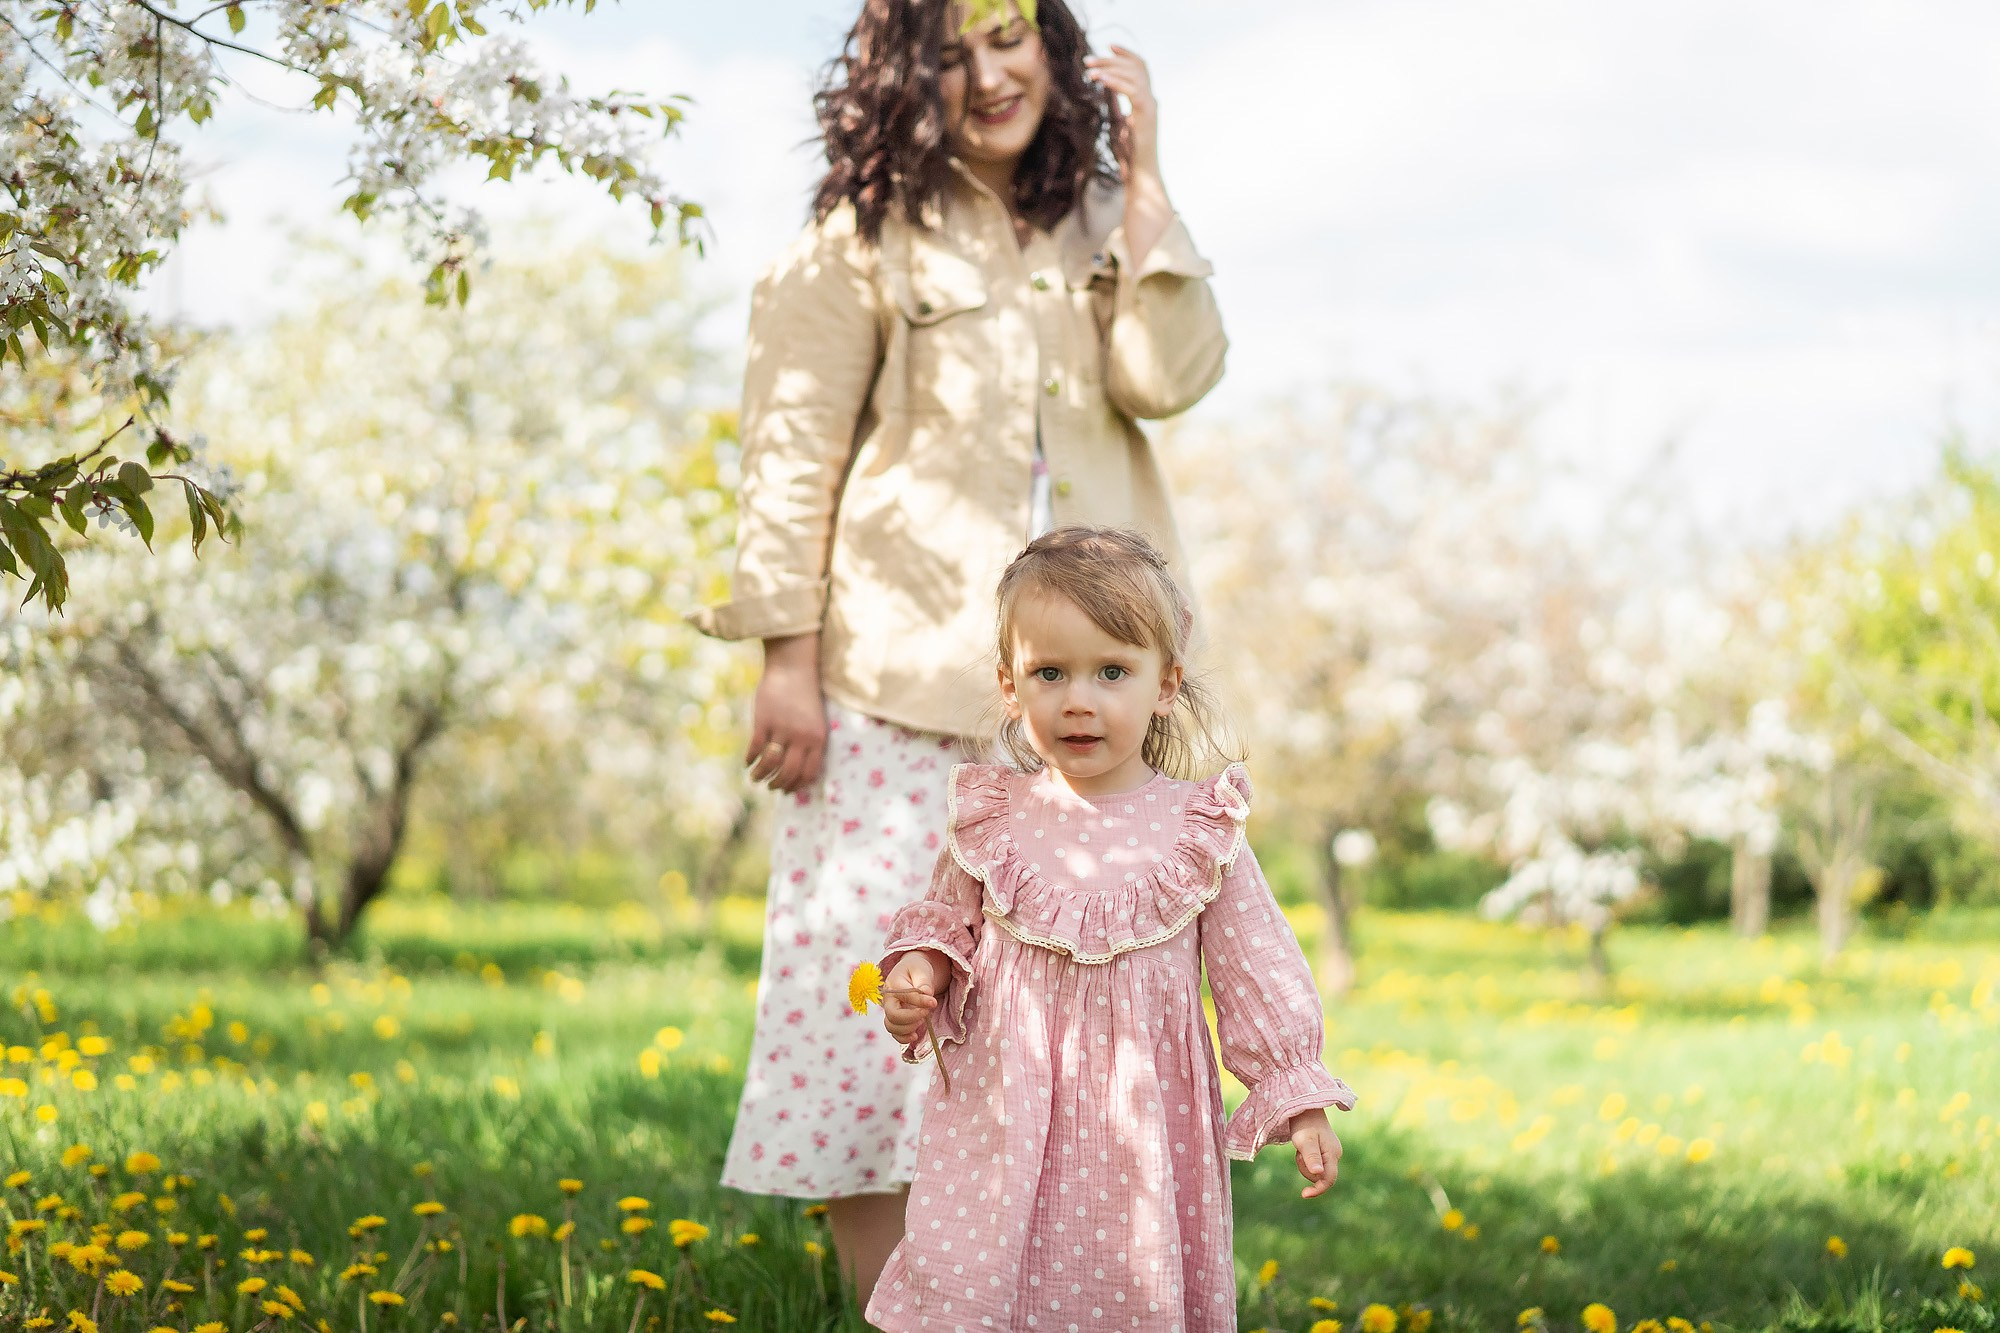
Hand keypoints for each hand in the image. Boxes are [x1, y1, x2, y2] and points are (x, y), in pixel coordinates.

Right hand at [746, 633, 825, 793]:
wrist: (793, 668)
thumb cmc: (805, 696)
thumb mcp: (815, 721)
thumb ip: (810, 743)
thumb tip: (797, 769)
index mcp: (818, 738)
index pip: (809, 773)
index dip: (797, 785)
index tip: (788, 790)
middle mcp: (802, 737)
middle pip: (788, 772)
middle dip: (778, 784)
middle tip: (770, 787)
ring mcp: (782, 729)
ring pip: (770, 763)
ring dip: (761, 775)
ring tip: (755, 778)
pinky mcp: (764, 721)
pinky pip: (755, 748)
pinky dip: (750, 759)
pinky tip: (747, 762)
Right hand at [881, 950, 946, 1045]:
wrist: (913, 972)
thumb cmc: (917, 969)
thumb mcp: (922, 970)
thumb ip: (924, 981)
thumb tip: (927, 994)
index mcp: (893, 984)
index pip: (904, 996)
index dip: (920, 1001)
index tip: (933, 1002)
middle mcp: (888, 1000)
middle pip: (893, 1015)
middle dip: (912, 1017)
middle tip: (926, 1012)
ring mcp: (890, 1011)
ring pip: (892, 1027)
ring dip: (908, 1028)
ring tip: (922, 1020)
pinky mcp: (895, 1020)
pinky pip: (895, 1034)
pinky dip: (904, 1038)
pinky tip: (915, 1035)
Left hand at [1083, 46, 1171, 267]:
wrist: (1141, 176)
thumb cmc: (1128, 157)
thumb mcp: (1119, 126)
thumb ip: (1116, 109)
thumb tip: (1103, 96)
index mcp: (1145, 100)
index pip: (1140, 67)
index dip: (1126, 54)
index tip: (1107, 46)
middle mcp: (1151, 100)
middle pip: (1136, 67)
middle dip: (1112, 59)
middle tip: (1087, 60)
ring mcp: (1151, 108)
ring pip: (1135, 75)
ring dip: (1110, 68)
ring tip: (1089, 70)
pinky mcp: (1147, 117)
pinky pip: (1134, 91)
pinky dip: (1117, 82)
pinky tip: (1101, 80)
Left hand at [1289, 1107, 1342, 1198]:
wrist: (1304, 1107)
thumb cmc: (1304, 1123)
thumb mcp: (1305, 1140)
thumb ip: (1312, 1157)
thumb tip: (1318, 1174)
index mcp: (1333, 1154)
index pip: (1329, 1180)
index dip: (1318, 1190)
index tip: (1303, 1194)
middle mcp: (1335, 1154)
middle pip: (1321, 1176)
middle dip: (1306, 1170)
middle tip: (1298, 1153)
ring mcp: (1330, 1152)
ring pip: (1316, 1171)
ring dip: (1304, 1164)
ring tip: (1300, 1148)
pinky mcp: (1323, 1151)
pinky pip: (1313, 1163)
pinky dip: (1305, 1159)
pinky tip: (1302, 1147)